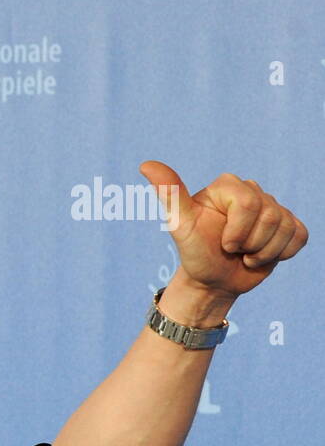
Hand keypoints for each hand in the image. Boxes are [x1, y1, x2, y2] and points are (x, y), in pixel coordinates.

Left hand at [139, 161, 307, 298]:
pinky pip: (299, 237)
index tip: (221, 243)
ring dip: (263, 252)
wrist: (212, 280)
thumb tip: (146, 164)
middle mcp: (252, 191)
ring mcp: (273, 208)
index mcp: (228, 185)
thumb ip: (170, 195)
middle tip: (232, 250)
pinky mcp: (289, 225)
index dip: (236, 232)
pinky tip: (261, 255)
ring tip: (244, 254)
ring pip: (286, 228)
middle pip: (270, 216)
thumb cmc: (195, 252)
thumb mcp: (181, 226)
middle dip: (249, 244)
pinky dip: (280, 254)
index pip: (248, 203)